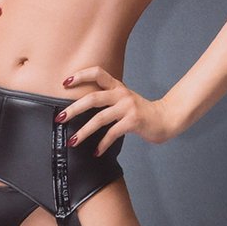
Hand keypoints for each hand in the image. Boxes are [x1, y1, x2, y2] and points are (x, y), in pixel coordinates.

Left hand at [56, 66, 177, 155]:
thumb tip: (81, 106)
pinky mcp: (133, 121)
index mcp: (117, 87)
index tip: (64, 82)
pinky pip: (112, 133)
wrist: (166, 119)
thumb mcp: (124, 100)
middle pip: (92, 98)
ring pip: (99, 118)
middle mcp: (121, 94)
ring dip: (84, 132)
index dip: (81, 75)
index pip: (97, 73)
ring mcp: (128, 107)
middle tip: (59, 118)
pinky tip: (96, 152)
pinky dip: (102, 144)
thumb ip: (108, 99)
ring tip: (73, 141)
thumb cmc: (141, 112)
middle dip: (73, 109)